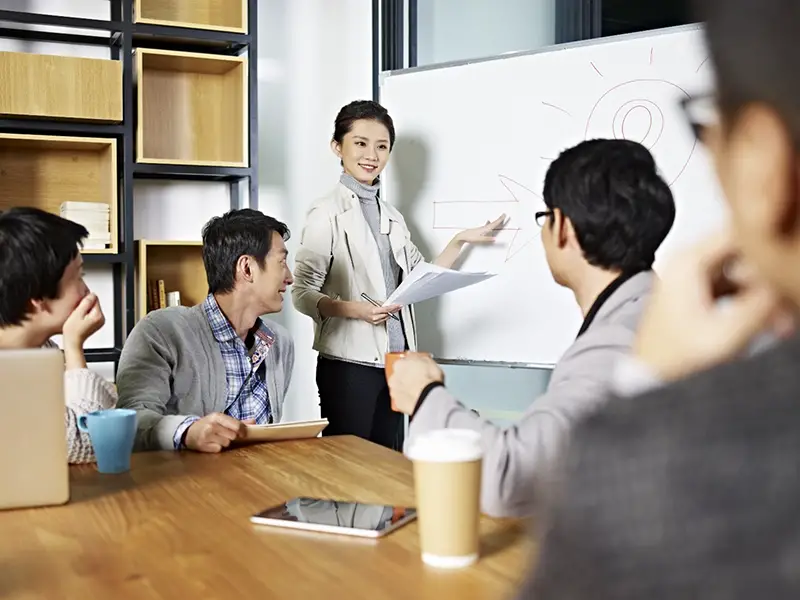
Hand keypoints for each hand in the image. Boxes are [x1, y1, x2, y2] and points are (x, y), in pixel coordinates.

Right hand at [62, 293, 104, 348]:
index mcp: (98, 315)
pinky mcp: (96, 323)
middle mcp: (102, 318)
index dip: (85, 300)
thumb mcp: (78, 313)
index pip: (95, 299)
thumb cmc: (73, 331)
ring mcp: (99, 322)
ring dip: (84, 310)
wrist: (73, 342)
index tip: (79, 306)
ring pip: (92, 309)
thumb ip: (86, 302)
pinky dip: (85, 315)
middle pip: (94, 304)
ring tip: (78, 317)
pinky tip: (80, 320)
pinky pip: (91, 314)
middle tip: (77, 313)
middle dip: (85, 306)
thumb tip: (92, 294)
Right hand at [184, 413, 248, 452]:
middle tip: (226, 435)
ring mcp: (206, 436)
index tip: (244, 434)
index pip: (236, 425)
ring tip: (218, 439)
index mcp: (218, 416)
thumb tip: (254, 421)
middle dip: (232, 437)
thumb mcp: (221, 419)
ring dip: (225, 442)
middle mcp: (212, 425)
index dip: (243, 431)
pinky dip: (217, 448)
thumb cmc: (208, 425)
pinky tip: (212, 443)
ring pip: (226, 443)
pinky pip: (218, 449)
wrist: (189, 432)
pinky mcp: (203, 445)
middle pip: (233, 436)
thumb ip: (238, 421)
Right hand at [351, 301, 401, 325]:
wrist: (356, 311)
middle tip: (398, 307)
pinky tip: (389, 314)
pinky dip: (386, 316)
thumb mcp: (373, 302)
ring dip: (391, 314)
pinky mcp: (375, 323)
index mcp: (374, 311)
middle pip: (388, 314)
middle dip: (394, 310)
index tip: (398, 306)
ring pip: (386, 318)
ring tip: (395, 309)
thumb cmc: (363, 306)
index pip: (387, 309)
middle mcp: (375, 317)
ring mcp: (375, 321)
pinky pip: (383, 320)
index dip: (394, 307)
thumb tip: (388, 305)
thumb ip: (381, 304)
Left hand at [387, 354, 443, 414]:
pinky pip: (401, 399)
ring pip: (399, 387)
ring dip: (406, 388)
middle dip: (406, 377)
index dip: (410, 365)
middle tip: (418, 379)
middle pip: (398, 375)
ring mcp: (394, 391)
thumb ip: (417, 357)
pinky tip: (416, 398)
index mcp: (399, 364)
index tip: (415, 367)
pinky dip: (407, 399)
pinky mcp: (397, 403)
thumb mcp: (428, 361)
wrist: (428, 398)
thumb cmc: (429, 380)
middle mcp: (393, 377)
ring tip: (418, 390)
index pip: (402, 361)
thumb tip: (414, 355)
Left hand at [454, 214, 506, 244]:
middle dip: (499, 219)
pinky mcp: (479, 230)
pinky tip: (488, 222)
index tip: (504, 215)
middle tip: (503, 215)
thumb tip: (495, 239)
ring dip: (495, 221)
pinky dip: (489, 224)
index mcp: (485, 229)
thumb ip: (487, 239)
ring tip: (498, 219)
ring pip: (490, 224)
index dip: (499, 220)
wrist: (462, 236)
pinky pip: (486, 226)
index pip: (494, 224)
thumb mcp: (479, 239)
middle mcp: (484, 228)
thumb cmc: (470, 237)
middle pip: (493, 223)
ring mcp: (481, 229)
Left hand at [634, 231, 780, 380]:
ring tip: (782, 323)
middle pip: (745, 250)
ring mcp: (693, 275)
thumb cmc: (673, 360)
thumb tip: (783, 285)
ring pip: (745, 269)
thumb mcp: (724, 336)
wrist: (649, 378)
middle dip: (772, 275)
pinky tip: (772, 324)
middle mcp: (688, 262)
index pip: (740, 231)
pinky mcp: (700, 290)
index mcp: (688, 262)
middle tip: (788, 304)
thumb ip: (759, 307)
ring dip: (767, 292)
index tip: (787, 266)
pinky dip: (755, 300)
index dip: (768, 245)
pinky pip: (737, 285)